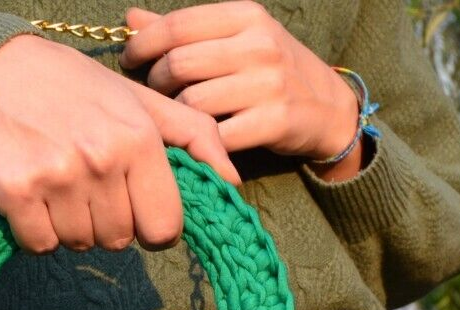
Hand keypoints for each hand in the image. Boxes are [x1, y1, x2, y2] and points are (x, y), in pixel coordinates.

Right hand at [0, 34, 241, 254]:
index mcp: (138, 139)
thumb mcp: (139, 102)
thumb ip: (193, 138)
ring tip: (57, 182)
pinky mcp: (15, 193)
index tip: (130, 203)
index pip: (164, 227)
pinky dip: (36, 230)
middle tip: (84, 182)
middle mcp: (101, 159)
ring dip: (70, 225)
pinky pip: (41, 245)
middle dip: (106, 221)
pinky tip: (32, 194)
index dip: (149, 224)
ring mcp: (57, 178)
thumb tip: (233, 183)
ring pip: (80, 244)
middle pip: (120, 240)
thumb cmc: (72, 88)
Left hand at [120, 1, 360, 165]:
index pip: (178, 25)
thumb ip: (185, 32)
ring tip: (175, 119)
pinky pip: (216, 135)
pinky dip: (199, 142)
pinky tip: (195, 143)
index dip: (144, 44)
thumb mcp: (236, 39)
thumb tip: (131, 20)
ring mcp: (268, 84)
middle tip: (154, 96)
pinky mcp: (273, 121)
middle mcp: (258, 45)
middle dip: (156, 84)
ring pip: (192, 102)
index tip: (129, 60)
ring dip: (175, 116)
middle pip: (179, 64)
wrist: (329, 108)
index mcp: (246, 16)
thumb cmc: (271, 72)